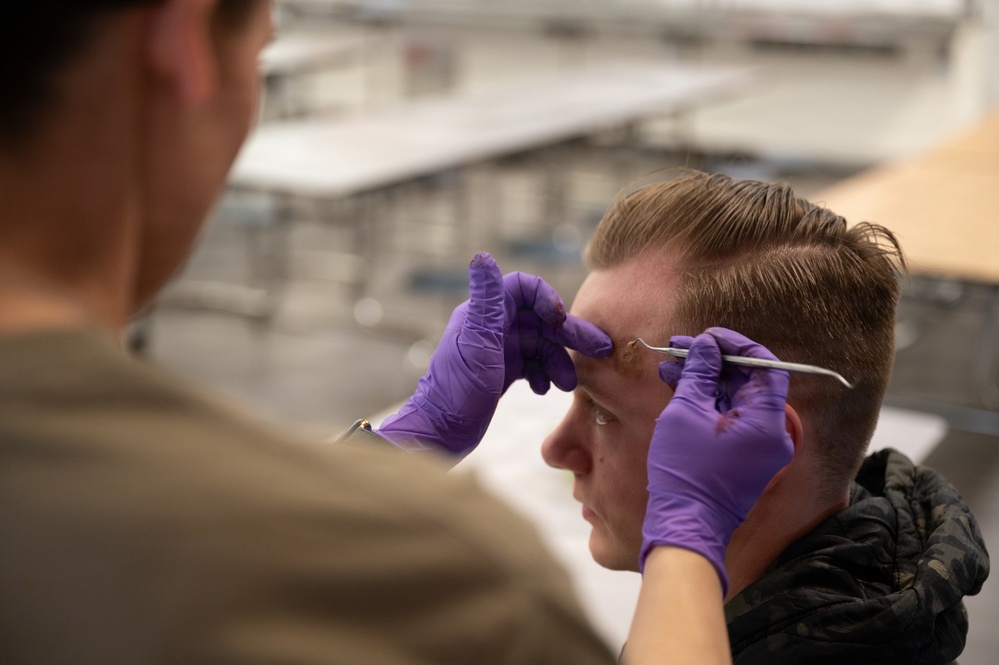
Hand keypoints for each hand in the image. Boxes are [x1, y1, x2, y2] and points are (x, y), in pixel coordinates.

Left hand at [377, 252, 611, 455]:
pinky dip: (545, 374)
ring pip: (541, 344)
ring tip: (569, 385)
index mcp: (484, 313)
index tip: (560, 320)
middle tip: (600, 349)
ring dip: (559, 360)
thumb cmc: (457, 389)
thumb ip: (486, 301)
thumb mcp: (477, 343)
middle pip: (540, 318)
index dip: (547, 298)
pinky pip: (534, 364)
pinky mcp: (502, 372)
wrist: (441, 432)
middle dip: (569, 334)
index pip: (523, 287)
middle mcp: (492, 327)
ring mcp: (498, 350)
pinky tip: (545, 390)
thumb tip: (481, 256)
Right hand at [640, 328, 793, 594]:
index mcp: (767, 422)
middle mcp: (773, 435)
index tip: (709, 336)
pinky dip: (708, 404)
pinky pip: (731, 421)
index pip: (765, 367)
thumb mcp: (687, 412)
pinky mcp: (744, 459)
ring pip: (735, 401)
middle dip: (714, 362)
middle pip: (749, 383)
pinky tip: (678, 389)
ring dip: (706, 381)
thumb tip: (706, 346)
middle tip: (681, 348)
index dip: (737, 345)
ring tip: (670, 368)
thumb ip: (700, 373)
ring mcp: (760, 449)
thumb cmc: (686, 471)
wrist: (684, 525)